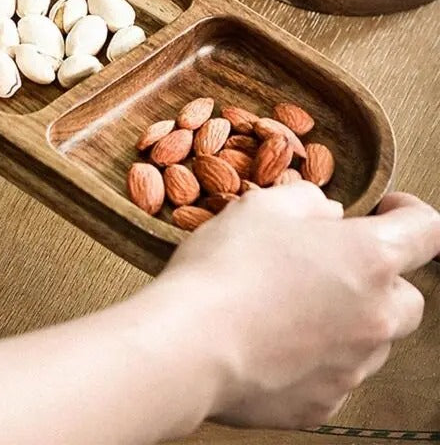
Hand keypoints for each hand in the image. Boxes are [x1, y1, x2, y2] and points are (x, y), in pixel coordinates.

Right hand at [158, 184, 439, 429]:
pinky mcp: (323, 403)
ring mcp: (353, 366)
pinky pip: (333, 374)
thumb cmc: (224, 268)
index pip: (426, 229)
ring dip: (346, 319)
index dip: (411, 212)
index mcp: (369, 258)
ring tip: (287, 306)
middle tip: (328, 266)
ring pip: (371, 338)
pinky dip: (315, 357)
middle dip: (379, 279)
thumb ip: (307, 201)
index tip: (390, 209)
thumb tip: (328, 214)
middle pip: (406, 296)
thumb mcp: (261, 207)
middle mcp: (375, 316)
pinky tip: (271, 341)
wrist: (189, 345)